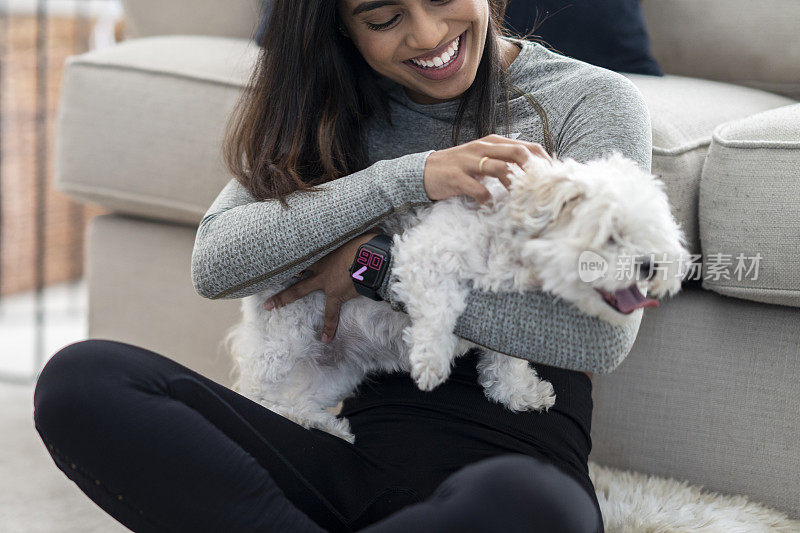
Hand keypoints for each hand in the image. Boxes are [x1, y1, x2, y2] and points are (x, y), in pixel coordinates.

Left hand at [262, 232, 379, 342]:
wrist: (372, 258)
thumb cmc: (368, 242)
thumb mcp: (360, 233)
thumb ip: (361, 233)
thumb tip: (374, 225)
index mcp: (325, 250)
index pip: (306, 251)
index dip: (295, 251)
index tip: (282, 250)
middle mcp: (319, 266)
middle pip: (292, 265)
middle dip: (277, 268)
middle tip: (263, 276)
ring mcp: (325, 282)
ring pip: (300, 289)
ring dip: (284, 297)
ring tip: (269, 306)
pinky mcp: (335, 294)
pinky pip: (331, 314)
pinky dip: (329, 327)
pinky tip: (325, 339)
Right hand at [423, 134, 552, 203]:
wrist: (424, 171)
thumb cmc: (459, 167)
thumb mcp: (483, 158)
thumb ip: (504, 160)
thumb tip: (532, 172)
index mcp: (493, 142)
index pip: (526, 146)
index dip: (543, 161)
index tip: (552, 178)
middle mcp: (483, 148)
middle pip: (517, 152)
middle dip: (533, 171)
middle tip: (540, 189)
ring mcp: (469, 162)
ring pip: (500, 168)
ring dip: (513, 185)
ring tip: (518, 199)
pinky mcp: (456, 177)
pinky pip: (477, 188)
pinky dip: (486, 198)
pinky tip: (488, 204)